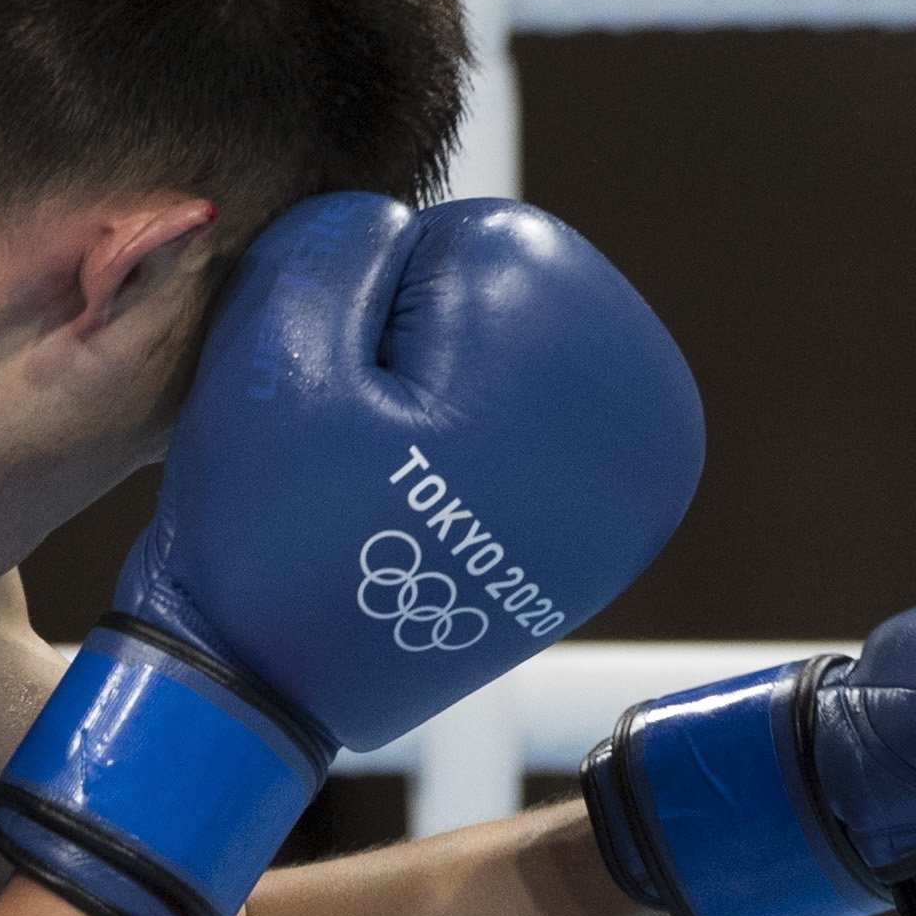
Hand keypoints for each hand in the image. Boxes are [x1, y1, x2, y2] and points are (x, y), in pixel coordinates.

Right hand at [0, 192, 704, 915]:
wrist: (265, 692)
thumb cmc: (266, 525)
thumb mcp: (271, 341)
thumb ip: (340, 235)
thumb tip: (392, 223)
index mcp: (585, 365)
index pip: (457, 239)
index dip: (361, 302)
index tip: (335, 403)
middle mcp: (650, 425)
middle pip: (491, 297)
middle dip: (403, 345)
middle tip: (348, 447)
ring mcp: (636, 491)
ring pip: (494, 359)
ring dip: (426, 395)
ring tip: (371, 483)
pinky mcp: (601, 535)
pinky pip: (507, 432)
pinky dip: (450, 450)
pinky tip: (404, 511)